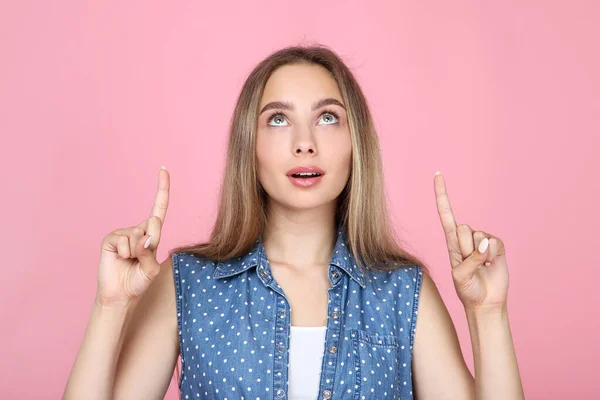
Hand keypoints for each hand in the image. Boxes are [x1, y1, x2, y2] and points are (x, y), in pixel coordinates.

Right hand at [95, 166, 169, 307]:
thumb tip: (142, 237)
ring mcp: (124, 233)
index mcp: (152, 234)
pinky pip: (123, 241)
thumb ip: (149, 253)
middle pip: (153, 225)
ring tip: (129, 261)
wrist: (120, 295)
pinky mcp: (111, 238)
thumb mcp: (152, 269)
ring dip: (136, 252)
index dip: (162, 189)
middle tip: (140, 259)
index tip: (163, 169)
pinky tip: (120, 259)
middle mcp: (138, 230)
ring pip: (138, 235)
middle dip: (151, 244)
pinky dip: (124, 253)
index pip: (159, 208)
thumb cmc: (138, 281)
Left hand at [434, 171, 508, 311]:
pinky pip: (495, 243)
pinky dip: (494, 255)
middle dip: (466, 249)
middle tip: (468, 264)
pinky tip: (491, 265)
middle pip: (464, 229)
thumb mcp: (460, 276)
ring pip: (480, 236)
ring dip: (480, 255)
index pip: (445, 213)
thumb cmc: (467, 289)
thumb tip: (485, 243)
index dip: (442, 194)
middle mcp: (466, 237)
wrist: (485, 301)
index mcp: (451, 241)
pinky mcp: (497, 246)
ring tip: (481, 267)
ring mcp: (483, 240)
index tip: (438, 174)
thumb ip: (470, 259)